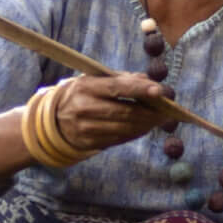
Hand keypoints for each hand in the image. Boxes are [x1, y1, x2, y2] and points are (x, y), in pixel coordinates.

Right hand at [52, 73, 167, 154]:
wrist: (54, 118)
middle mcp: (83, 108)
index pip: (116, 88)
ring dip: (147, 124)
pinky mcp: (89, 143)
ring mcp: (85, 128)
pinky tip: (145, 127)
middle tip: (168, 110)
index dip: (139, 89)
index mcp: (85, 87)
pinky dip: (136, 133)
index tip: (159, 91)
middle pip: (125, 112)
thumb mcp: (94, 79)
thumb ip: (122, 79)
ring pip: (125, 128)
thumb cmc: (82, 93)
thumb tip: (149, 82)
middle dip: (150, 112)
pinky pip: (119, 139)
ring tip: (160, 119)